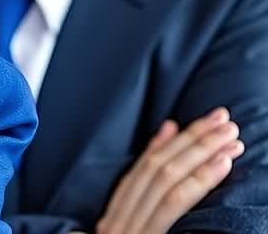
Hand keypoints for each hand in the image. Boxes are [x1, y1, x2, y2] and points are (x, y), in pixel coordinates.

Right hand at [95, 107, 244, 233]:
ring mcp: (131, 227)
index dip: (166, 143)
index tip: (194, 123)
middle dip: (192, 140)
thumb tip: (161, 153)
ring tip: (229, 136)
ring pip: (166, 178)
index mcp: (113, 217)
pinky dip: (199, 180)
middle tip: (223, 119)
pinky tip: (222, 163)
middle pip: (156, 168)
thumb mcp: (122, 232)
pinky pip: (173, 203)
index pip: (140, 171)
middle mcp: (118, 218)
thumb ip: (137, 202)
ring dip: (201, 152)